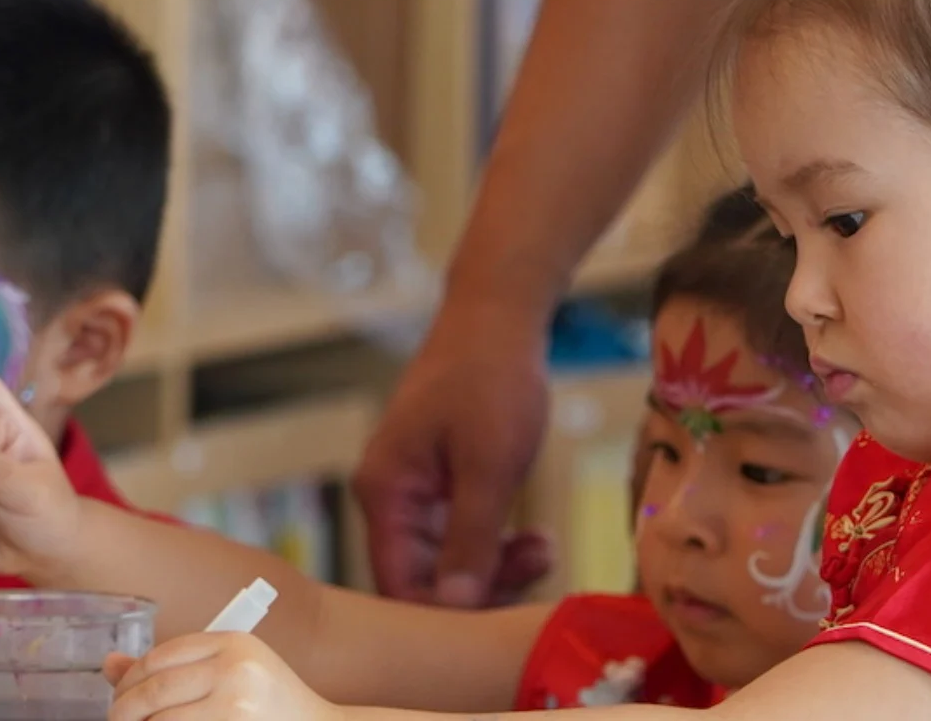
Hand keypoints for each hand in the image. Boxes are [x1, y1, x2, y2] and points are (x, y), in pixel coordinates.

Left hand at [104, 632, 342, 720]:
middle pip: (155, 688)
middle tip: (114, 720)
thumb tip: (108, 666)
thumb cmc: (269, 705)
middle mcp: (235, 668)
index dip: (130, 678)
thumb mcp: (229, 674)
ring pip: (161, 720)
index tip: (119, 695)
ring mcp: (236, 705)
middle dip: (124, 709)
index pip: (161, 656)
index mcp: (233, 642)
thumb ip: (174, 669)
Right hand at [354, 305, 555, 606]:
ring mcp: (413, 492)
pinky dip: (496, 543)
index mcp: (384, 492)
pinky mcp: (438, 485)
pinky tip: (534, 537)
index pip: (398, 585)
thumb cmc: (491, 379)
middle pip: (422, 578)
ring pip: (446, 561)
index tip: (504, 614)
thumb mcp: (491, 465)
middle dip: (483, 585)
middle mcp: (388, 498)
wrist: (497, 317)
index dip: (447, 612)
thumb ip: (471, 539)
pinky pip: (459, 536)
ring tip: (545, 547)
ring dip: (496, 565)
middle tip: (541, 564)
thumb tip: (453, 607)